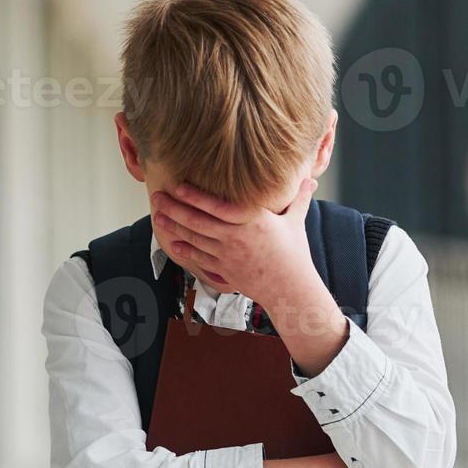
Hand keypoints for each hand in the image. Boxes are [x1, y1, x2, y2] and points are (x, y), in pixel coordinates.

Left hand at [150, 178, 322, 314]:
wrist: (290, 288)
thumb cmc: (294, 254)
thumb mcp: (296, 222)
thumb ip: (298, 198)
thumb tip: (311, 178)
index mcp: (252, 220)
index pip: (217, 206)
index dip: (195, 196)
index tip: (178, 186)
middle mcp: (236, 237)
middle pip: (197, 221)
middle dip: (174, 208)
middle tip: (157, 197)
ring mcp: (228, 255)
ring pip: (194, 238)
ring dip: (174, 227)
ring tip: (158, 215)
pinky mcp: (224, 270)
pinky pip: (199, 258)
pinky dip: (184, 250)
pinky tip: (173, 242)